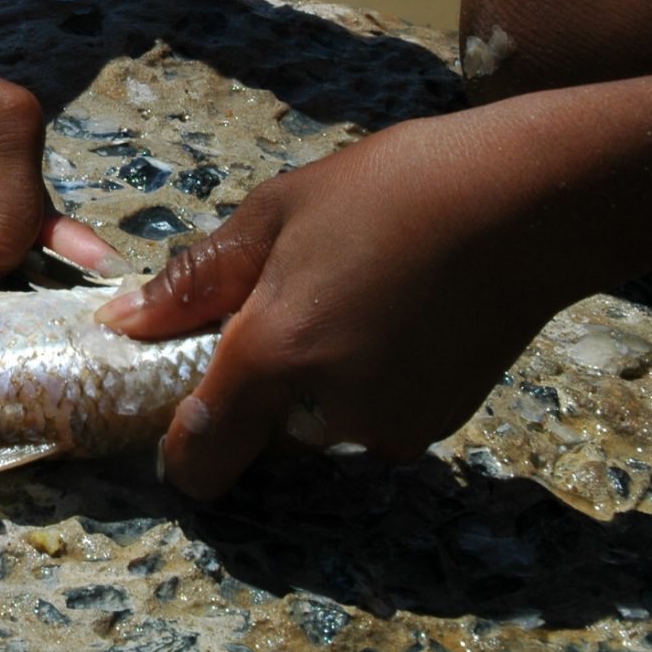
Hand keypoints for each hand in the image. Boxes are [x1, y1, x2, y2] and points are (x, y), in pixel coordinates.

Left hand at [95, 111, 562, 498]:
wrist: (527, 202)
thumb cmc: (389, 192)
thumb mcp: (273, 215)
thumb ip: (193, 283)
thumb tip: (125, 323)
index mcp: (276, 358)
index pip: (200, 459)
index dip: (178, 449)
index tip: (175, 408)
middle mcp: (331, 413)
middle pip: (258, 442)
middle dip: (250, 397)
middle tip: (267, 316)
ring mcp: (392, 427)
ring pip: (315, 431)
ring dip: (307, 390)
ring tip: (333, 302)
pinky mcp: (439, 423)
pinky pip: (368, 420)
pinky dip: (359, 386)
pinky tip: (380, 317)